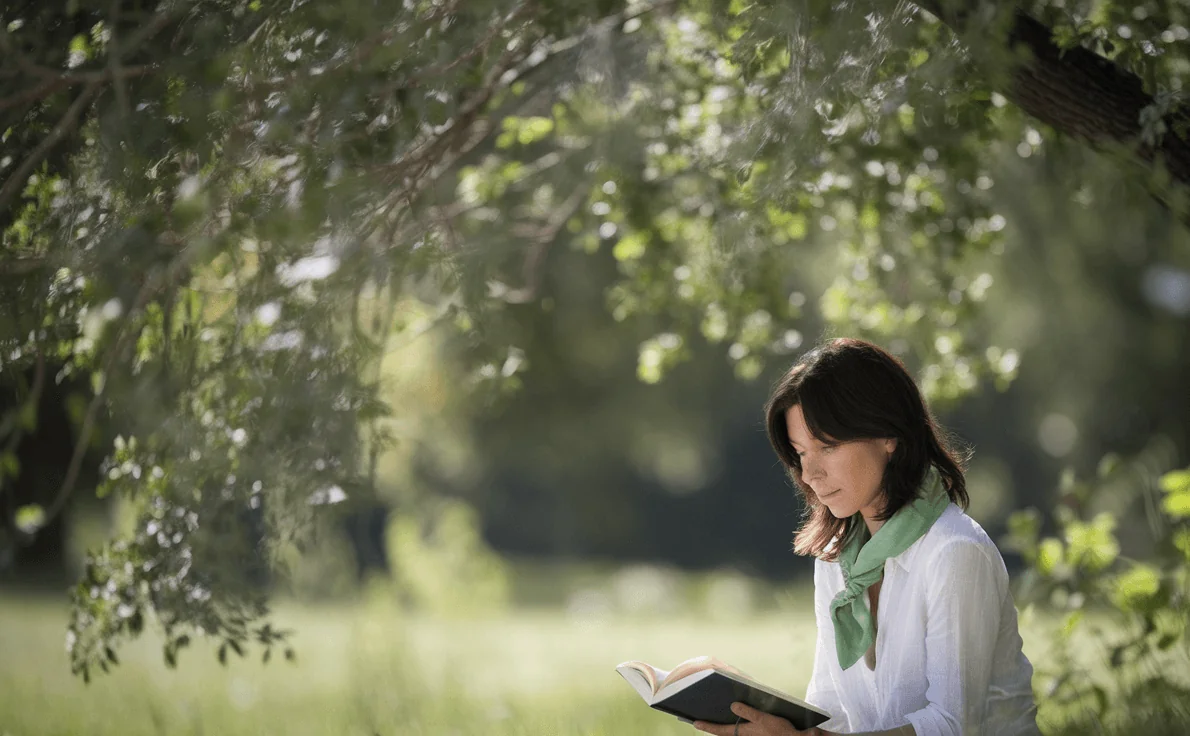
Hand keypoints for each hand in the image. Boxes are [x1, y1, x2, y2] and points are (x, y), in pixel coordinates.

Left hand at [693, 702, 827, 735]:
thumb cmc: (781, 731)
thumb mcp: (764, 719)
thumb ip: (748, 712)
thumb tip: (733, 706)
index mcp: (743, 733)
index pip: (720, 731)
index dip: (707, 726)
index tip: (694, 723)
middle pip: (723, 733)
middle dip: (712, 727)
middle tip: (701, 719)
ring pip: (731, 732)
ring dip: (723, 726)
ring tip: (715, 716)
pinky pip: (740, 731)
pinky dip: (734, 726)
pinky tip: (734, 716)